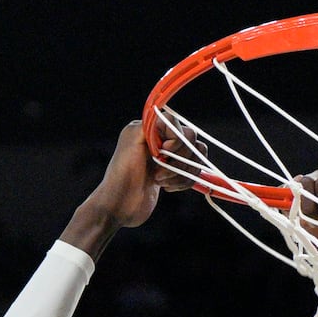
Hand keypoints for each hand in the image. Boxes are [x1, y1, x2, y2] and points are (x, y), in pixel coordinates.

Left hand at [61, 119, 203, 258]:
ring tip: (161, 181)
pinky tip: (166, 188)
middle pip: (192, 140)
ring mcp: (170, 158)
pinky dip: (184, 182)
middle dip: (179, 159)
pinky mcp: (177, 175)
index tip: (162, 151)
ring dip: (182, 173)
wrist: (120, 205)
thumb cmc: (121, 174)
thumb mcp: (131, 140)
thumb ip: (149, 123)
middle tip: (158, 171)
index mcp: (149, 128)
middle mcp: (161, 140)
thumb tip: (164, 111)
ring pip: (197, 157)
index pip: (176, 122)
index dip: (176, 138)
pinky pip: (195, 173)